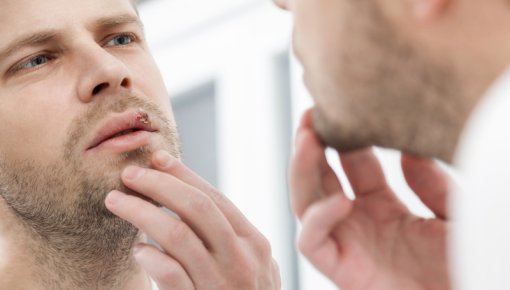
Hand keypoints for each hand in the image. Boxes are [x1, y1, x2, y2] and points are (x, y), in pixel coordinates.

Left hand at [105, 151, 280, 289]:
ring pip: (176, 234)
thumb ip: (227, 236)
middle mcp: (242, 259)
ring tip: (116, 202)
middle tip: (129, 174)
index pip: (214, 197)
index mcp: (255, 242)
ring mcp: (222, 284)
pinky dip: (150, 257)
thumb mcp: (251, 265)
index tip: (156, 159)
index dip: (183, 175)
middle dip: (158, 184)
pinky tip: (138, 251)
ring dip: (140, 212)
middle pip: (196, 207)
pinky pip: (170, 275)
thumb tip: (184, 194)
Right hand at [289, 110, 449, 289]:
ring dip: (302, 172)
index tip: (340, 106)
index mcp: (383, 207)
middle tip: (310, 115)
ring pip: (305, 204)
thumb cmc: (467, 265)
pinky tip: (339, 200)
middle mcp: (358, 222)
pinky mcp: (342, 271)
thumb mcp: (456, 213)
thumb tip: (407, 151)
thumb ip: (431, 184)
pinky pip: (312, 243)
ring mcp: (348, 244)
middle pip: (319, 179)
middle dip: (310, 146)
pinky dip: (318, 220)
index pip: (353, 165)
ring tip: (307, 140)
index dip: (344, 137)